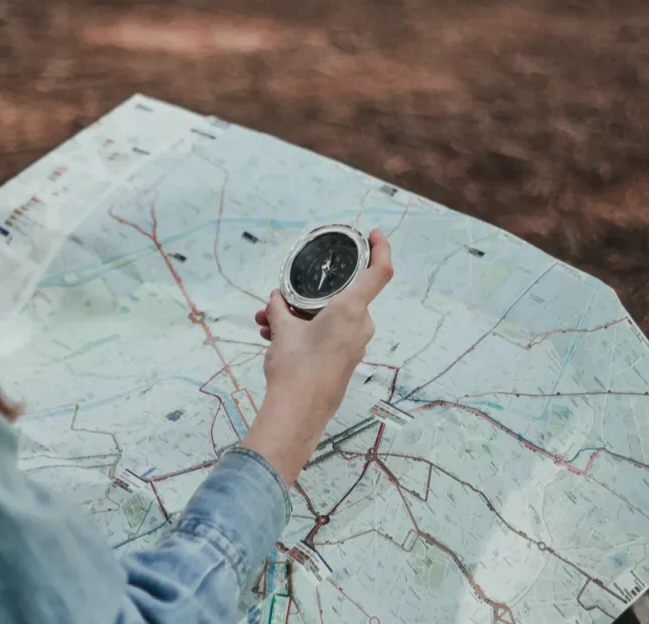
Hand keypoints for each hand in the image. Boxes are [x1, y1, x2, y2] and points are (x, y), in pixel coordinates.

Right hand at [240, 229, 393, 483]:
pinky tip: (276, 338)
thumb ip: (280, 309)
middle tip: (280, 298)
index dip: (380, 248)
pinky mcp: (345, 361)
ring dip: (300, 317)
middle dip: (309, 294)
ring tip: (268, 323)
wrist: (298, 414)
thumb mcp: (282, 330)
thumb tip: (276, 300)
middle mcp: (360, 326)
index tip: (373, 234)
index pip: (379, 271)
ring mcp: (355, 346)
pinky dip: (307, 332)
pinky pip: (329, 336)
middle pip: (342, 296)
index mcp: (351, 310)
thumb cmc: (294, 370)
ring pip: (330, 318)